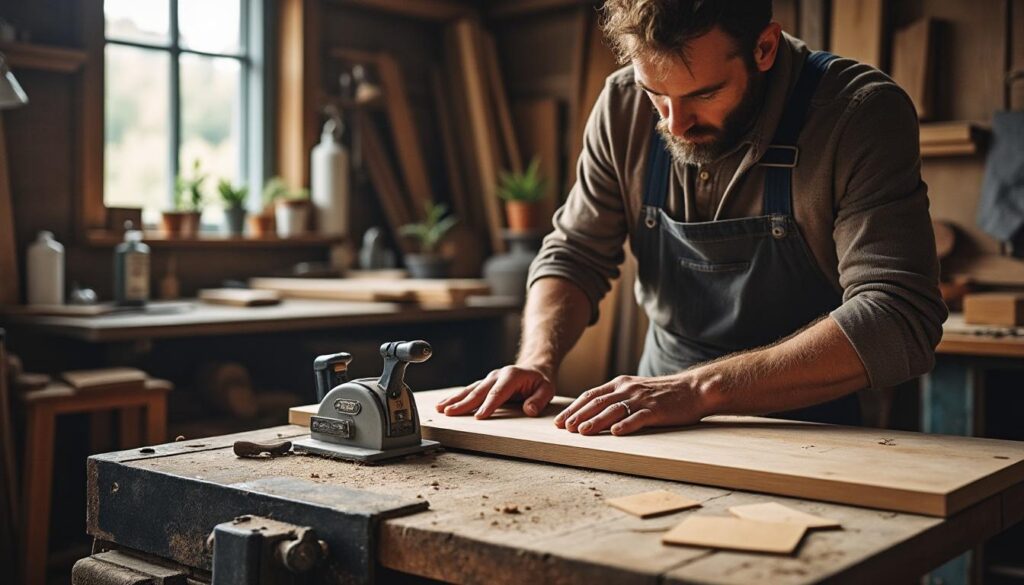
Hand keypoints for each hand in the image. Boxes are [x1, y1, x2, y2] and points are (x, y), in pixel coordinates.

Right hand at [435, 365, 555, 418]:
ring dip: (455, 399)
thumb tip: (529, 410)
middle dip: (464, 403)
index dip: (488, 405)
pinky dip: (456, 398)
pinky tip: (444, 404)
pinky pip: (469, 391)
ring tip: (441, 408)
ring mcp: (489, 379)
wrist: (535, 368)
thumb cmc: (540, 381)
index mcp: (511, 376)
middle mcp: (497, 375)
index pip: (498, 393)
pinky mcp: (484, 383)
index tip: (479, 416)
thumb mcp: (547, 389)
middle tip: (450, 413)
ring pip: (470, 390)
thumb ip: (538, 400)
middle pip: (478, 391)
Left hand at [553, 374, 709, 435]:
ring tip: (582, 432)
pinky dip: (627, 425)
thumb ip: (617, 398)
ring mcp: (642, 399)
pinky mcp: (657, 410)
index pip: (591, 396)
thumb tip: (594, 413)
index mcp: (621, 384)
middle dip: (578, 415)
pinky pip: (639, 417)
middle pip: (598, 402)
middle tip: (564, 428)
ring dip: (596, 421)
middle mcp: (628, 389)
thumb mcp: (635, 390)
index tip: (560, 421)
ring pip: (614, 410)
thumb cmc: (663, 393)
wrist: (693, 389)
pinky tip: (616, 433)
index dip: (574, 408)